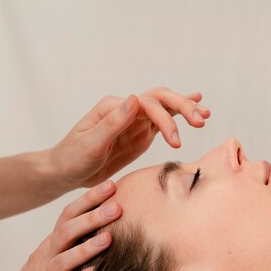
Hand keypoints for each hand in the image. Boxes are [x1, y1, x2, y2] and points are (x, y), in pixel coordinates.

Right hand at [0, 180, 120, 270]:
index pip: (69, 214)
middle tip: (117, 208)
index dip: (89, 199)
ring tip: (108, 238)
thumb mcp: (57, 251)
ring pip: (63, 260)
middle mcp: (47, 255)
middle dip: (92, 218)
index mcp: (53, 241)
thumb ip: (79, 236)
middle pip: (67, 232)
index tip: (112, 185)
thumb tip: (113, 213)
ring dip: (86, 249)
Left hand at [47, 87, 210, 190]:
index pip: (147, 104)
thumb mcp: (90, 143)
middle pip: (160, 99)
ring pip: (165, 107)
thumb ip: (113, 122)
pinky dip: (179, 115)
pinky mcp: (141, 133)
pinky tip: (196, 108)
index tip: (175, 141)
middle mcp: (127, 109)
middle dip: (182, 107)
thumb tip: (134, 98)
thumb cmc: (73, 158)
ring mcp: (135, 120)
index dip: (165, 119)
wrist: (66, 172)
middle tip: (201, 120)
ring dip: (185, 109)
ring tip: (205, 115)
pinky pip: (163, 120)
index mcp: (114, 107)